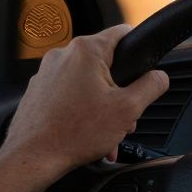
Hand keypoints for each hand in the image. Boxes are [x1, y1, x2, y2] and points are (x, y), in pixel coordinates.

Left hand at [0, 24, 169, 180]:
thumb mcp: (129, 108)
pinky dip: (82, 110)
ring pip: (88, 82)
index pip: (123, 32)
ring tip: (106, 131)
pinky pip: (69, 94)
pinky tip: (87, 133)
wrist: (31, 159)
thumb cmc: (73, 134)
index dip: (139, 50)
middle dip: (120, 90)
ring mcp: (46, 74)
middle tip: (124, 114)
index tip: (143, 69)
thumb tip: (159, 77)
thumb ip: (152, 86)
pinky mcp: (38, 92)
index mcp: (86, 51)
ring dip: (102, 104)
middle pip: (106, 63)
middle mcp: (62, 56)